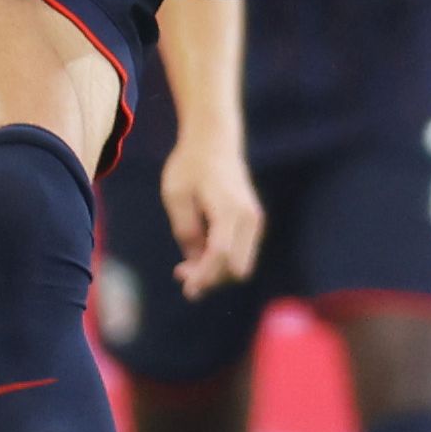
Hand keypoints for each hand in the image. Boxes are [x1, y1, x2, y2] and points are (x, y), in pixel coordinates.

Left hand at [162, 133, 265, 300]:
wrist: (214, 142)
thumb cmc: (189, 166)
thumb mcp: (176, 195)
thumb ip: (185, 229)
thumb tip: (195, 260)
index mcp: (228, 209)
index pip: (220, 254)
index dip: (204, 276)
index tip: (187, 290)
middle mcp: (249, 217)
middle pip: (235, 268)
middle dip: (210, 278)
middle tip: (180, 272)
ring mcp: (254, 220)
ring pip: (240, 265)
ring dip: (215, 272)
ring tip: (185, 266)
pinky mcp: (252, 222)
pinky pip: (240, 254)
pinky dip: (222, 261)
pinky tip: (198, 254)